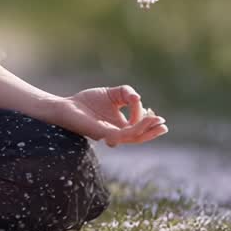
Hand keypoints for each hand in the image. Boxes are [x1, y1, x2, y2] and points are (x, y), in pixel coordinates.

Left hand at [46, 85, 167, 147]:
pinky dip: (131, 130)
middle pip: (139, 137)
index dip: (146, 118)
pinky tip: (137, 123)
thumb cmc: (87, 102)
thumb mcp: (112, 93)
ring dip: (145, 130)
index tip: (146, 107)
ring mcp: (110, 135)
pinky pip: (120, 135)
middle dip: (152, 132)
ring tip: (156, 121)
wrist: (66, 106)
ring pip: (132, 137)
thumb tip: (138, 99)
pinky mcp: (101, 134)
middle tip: (164, 125)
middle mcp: (116, 133)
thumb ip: (127, 93)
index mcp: (120, 126)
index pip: (138, 126)